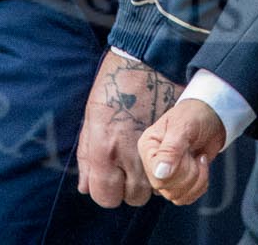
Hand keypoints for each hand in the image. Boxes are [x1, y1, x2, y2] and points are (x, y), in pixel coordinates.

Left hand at [76, 50, 181, 208]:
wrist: (146, 59)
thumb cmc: (113, 86)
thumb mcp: (91, 119)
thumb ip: (87, 157)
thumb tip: (85, 187)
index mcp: (103, 149)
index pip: (105, 197)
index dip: (106, 192)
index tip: (109, 181)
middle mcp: (128, 154)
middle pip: (133, 197)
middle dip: (130, 188)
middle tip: (128, 169)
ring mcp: (153, 149)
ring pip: (155, 188)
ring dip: (150, 179)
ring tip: (145, 159)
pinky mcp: (171, 140)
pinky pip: (171, 169)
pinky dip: (166, 167)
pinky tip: (160, 151)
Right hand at [138, 97, 227, 206]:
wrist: (212, 117)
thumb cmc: (195, 115)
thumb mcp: (183, 127)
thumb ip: (171, 150)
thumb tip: (160, 173)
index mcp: (148, 147)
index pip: (156, 176)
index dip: (177, 171)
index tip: (187, 154)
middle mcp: (153, 163)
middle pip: (167, 188)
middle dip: (189, 174)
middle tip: (194, 154)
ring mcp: (166, 174)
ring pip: (176, 196)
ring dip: (196, 181)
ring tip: (199, 159)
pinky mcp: (179, 182)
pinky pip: (186, 198)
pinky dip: (200, 186)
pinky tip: (201, 166)